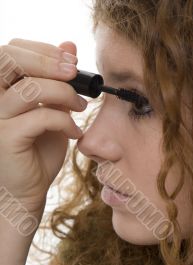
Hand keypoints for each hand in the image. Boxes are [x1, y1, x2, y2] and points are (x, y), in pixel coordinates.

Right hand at [0, 39, 86, 214]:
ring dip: (64, 94)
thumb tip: (69, 45)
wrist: (30, 188)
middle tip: (74, 74)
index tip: (71, 62)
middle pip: (10, 59)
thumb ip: (57, 80)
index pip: (12, 50)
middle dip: (48, 61)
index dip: (42, 50)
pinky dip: (64, 121)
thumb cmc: (39, 149)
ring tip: (81, 107)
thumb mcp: (52, 109)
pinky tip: (75, 132)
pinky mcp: (6, 138)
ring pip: (29, 88)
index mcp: (1, 88)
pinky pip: (39, 117)